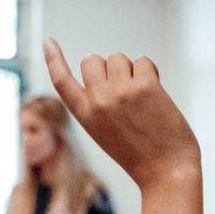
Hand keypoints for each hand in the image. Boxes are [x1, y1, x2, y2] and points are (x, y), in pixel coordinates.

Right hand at [43, 38, 199, 191]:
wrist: (166, 172)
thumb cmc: (139, 154)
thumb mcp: (105, 132)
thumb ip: (99, 104)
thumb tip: (109, 67)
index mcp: (84, 116)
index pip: (61, 82)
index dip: (54, 59)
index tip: (48, 41)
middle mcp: (97, 101)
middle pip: (92, 60)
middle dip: (107, 68)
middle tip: (123, 90)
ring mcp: (120, 92)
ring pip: (118, 58)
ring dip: (130, 70)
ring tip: (141, 97)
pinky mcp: (145, 86)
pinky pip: (143, 61)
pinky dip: (150, 73)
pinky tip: (156, 96)